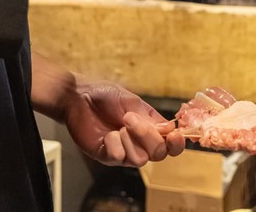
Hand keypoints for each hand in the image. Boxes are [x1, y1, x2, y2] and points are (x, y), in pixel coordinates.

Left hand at [63, 82, 185, 166]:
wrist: (80, 97)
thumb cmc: (106, 96)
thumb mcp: (132, 102)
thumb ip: (150, 118)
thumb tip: (168, 130)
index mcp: (150, 128)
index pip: (170, 145)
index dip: (176, 144)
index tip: (174, 136)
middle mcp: (139, 143)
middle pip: (158, 153)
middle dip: (148, 136)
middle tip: (129, 119)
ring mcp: (123, 151)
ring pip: (140, 159)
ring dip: (130, 140)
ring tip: (117, 126)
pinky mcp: (107, 156)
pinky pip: (118, 158)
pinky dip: (114, 144)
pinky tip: (107, 134)